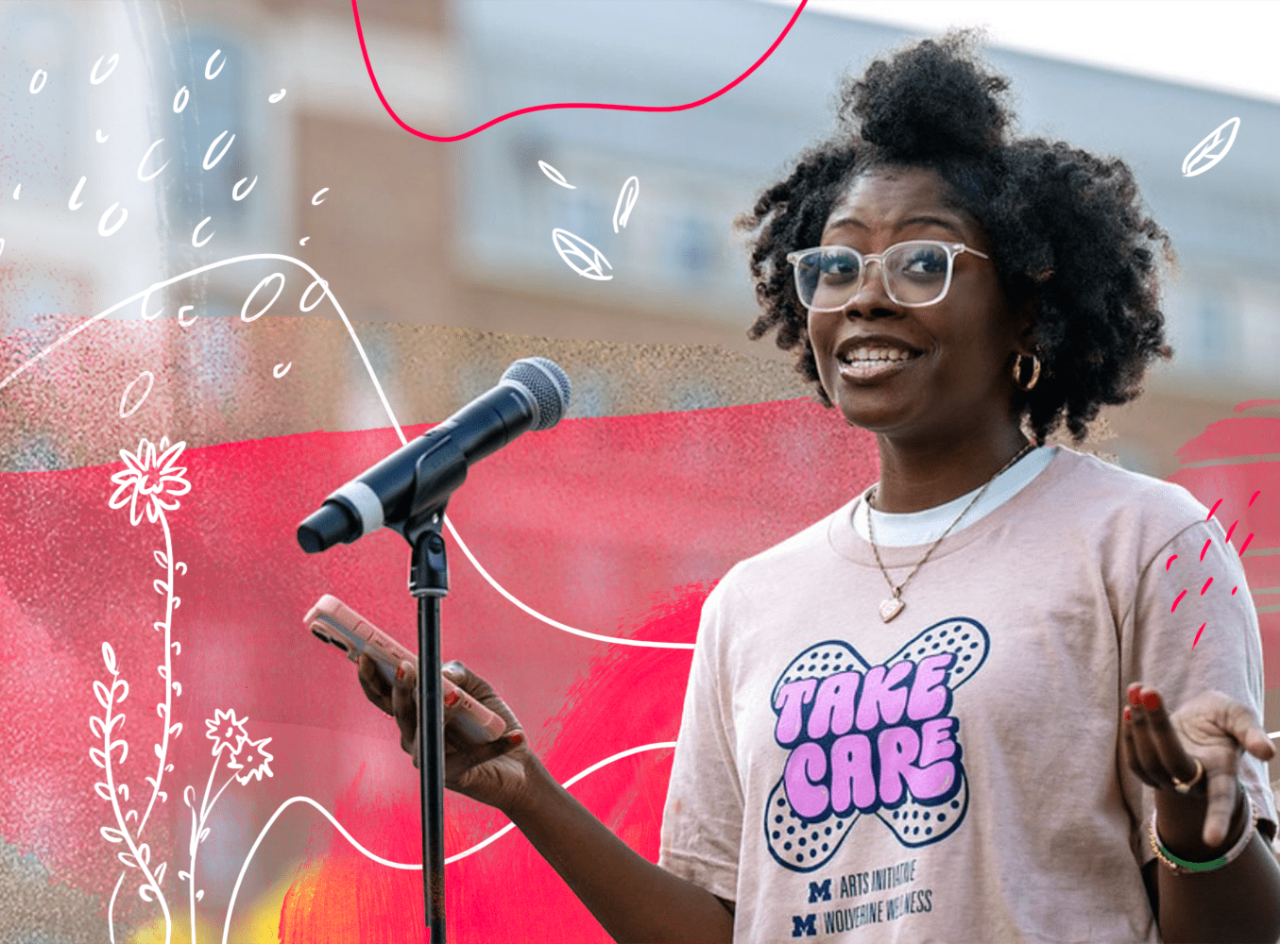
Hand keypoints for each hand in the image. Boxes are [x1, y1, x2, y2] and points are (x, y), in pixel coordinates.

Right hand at [357, 655, 531, 810]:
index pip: (384, 695)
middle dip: (401, 689)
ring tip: (455, 698)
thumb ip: (457, 675)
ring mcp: (429, 758)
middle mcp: (414, 736)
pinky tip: (516, 736)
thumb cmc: (490, 723)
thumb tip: (440, 670)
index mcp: (415, 712)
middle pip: (400, 712)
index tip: (365, 655)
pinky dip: (494, 747)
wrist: (517, 765)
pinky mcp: (452, 777)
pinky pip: (470, 758)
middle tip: (406, 668)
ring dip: (441, 713)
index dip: (371, 677)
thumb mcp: (477, 690)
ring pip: (425, 735)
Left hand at [1122, 683, 1274, 851]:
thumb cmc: (1223, 718)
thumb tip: (1267, 753)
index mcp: (1223, 774)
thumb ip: (1250, 732)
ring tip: (1137, 690)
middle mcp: (1195, 781)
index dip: (1217, 819)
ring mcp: (1169, 778)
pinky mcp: (1148, 770)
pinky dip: (1129, 733)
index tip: (1212, 841)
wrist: (1198, 715)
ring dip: (1138, 724)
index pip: (1222, 800)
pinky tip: (1129, 707)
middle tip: (1149, 692)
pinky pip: (1134, 760)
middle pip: (1172, 763)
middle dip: (1158, 726)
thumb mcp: (1239, 716)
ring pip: (1148, 761)